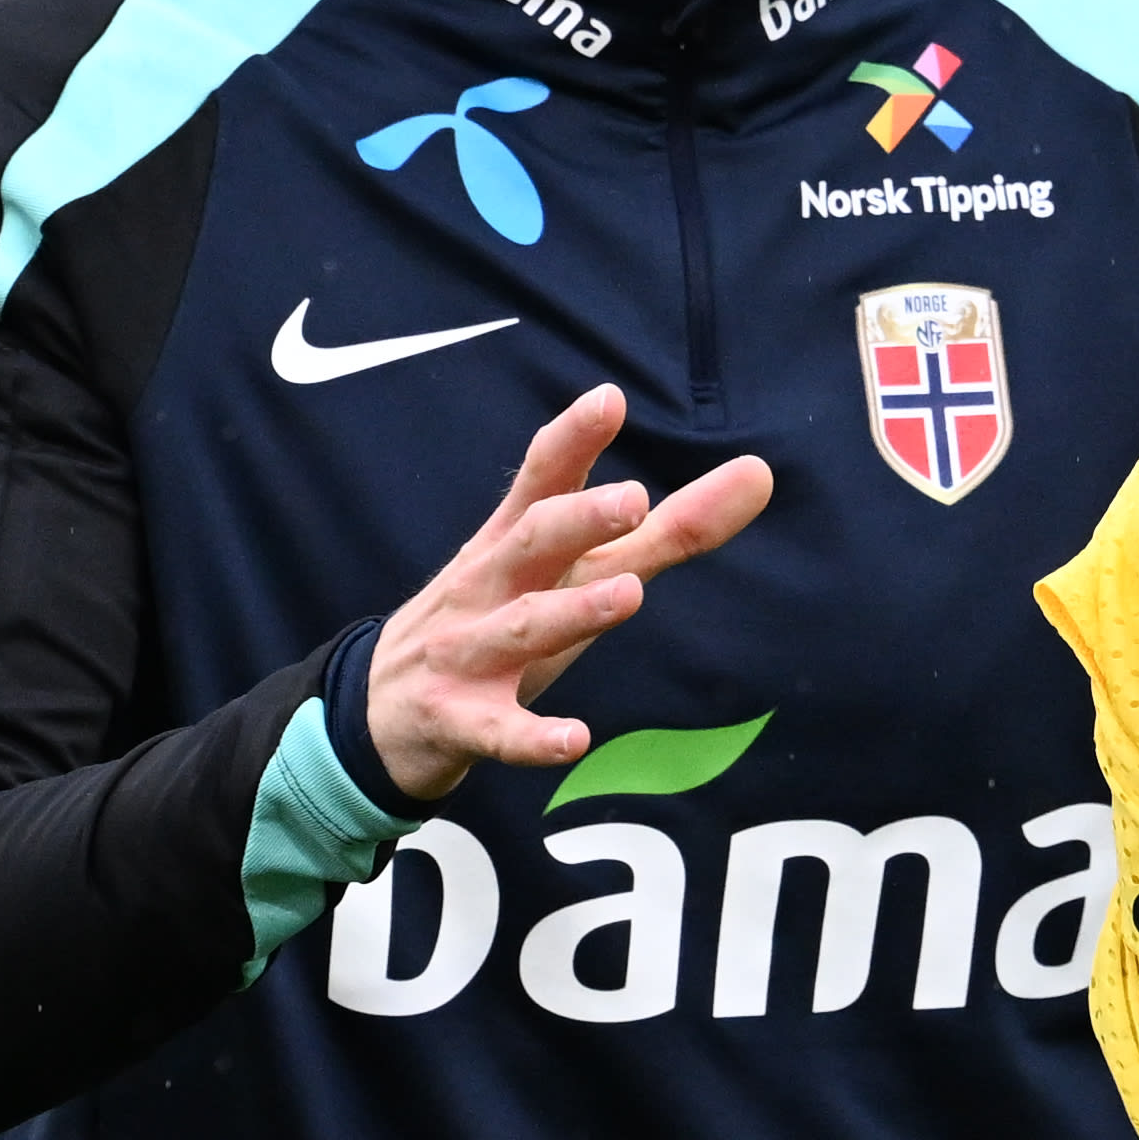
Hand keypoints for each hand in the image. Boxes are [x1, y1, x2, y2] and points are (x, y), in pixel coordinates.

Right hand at [368, 386, 773, 797]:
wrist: (377, 715)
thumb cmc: (496, 622)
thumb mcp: (574, 572)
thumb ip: (669, 530)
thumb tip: (761, 471)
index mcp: (514, 543)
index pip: (540, 481)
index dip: (572, 440)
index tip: (609, 400)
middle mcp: (487, 588)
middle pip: (531, 542)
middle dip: (578, 519)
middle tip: (635, 497)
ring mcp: (467, 653)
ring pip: (521, 629)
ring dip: (571, 612)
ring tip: (628, 594)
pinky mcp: (459, 721)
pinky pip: (497, 731)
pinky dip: (531, 737)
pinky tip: (573, 740)